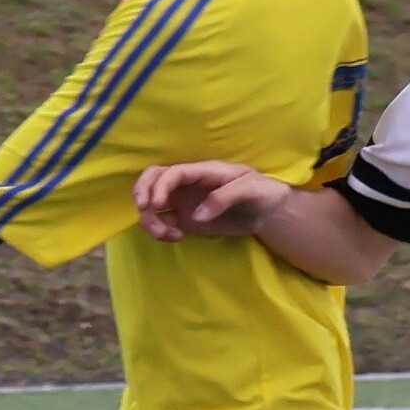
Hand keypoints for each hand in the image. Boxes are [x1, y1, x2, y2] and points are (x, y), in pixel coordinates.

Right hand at [133, 160, 292, 241]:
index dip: (160, 185)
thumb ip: (224, 198)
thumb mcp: (249, 189)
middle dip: (141, 191)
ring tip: (167, 235)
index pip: (172, 172)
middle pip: (152, 178)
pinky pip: (162, 221)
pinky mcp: (184, 219)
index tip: (157, 204)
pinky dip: (160, 230)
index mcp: (202, 171)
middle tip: (144, 210)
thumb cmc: (261, 191)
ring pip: (152, 203)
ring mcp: (183, 201)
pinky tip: (176, 238)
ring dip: (150, 218)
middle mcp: (187, 184)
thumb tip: (196, 216)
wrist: (268, 211)